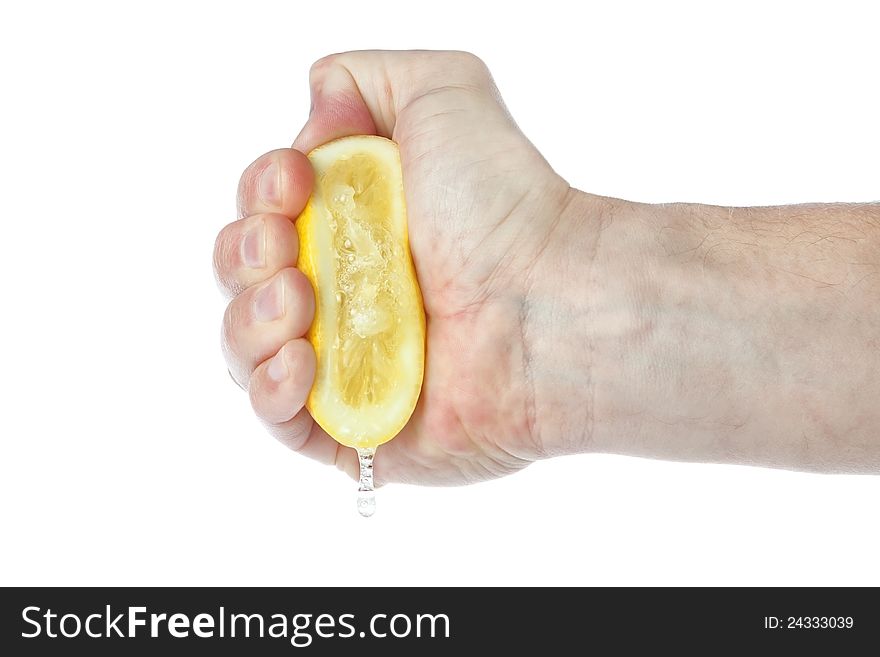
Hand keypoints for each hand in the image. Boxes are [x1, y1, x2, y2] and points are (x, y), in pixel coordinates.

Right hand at [213, 51, 578, 484]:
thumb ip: (365, 76)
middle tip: (289, 247)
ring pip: (246, 348)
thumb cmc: (504, 204)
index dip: (258, 196)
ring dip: (249, 321)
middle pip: (244, 279)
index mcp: (355, 228)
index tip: (293, 183)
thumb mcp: (441, 92)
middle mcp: (346, 294)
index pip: (265, 215)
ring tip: (299, 302)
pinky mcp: (358, 429)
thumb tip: (318, 108)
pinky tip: (298, 363)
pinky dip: (269, 392)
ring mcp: (348, 363)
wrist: (549, 302)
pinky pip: (280, 420)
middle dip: (246, 254)